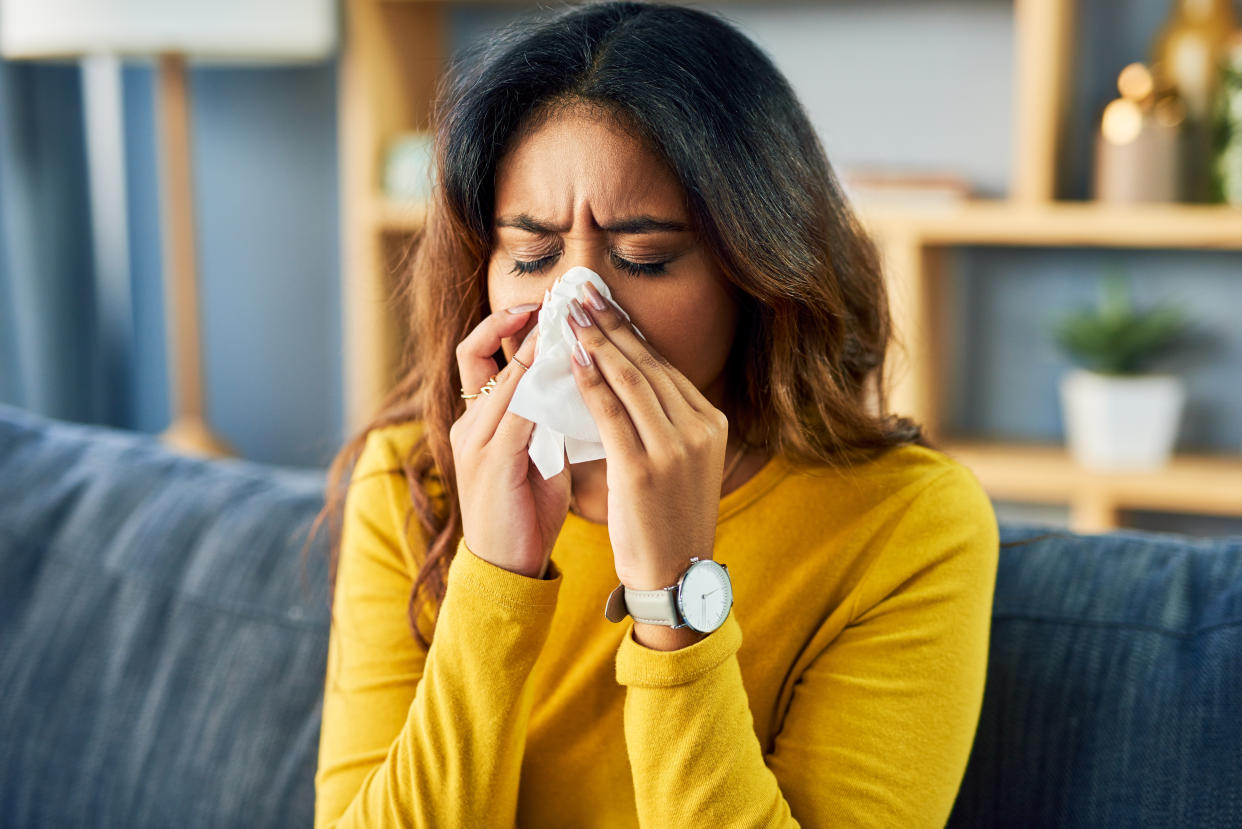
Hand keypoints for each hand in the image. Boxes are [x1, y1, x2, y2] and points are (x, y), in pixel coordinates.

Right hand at [451, 303, 570, 578]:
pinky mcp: (491, 460)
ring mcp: (474, 441)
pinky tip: (568, 371)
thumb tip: (578, 388)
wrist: (507, 569)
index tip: (544, 305)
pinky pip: (516, 410)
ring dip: (535, 347)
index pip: (481, 356)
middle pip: (478, 352)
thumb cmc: (525, 515)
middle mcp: (467, 424)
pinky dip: (541, 385)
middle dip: (514, 320)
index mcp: (476, 422)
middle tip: (553, 298)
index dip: (507, 325)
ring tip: (566, 324)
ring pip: (502, 376)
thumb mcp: (536, 457)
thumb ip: (545, 422)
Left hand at [565, 281, 729, 589]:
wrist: (676, 575)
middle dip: (610, 323)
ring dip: (595, 341)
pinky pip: (611, 412)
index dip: (629, 330)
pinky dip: (589, 381)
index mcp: (711, 423)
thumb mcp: (682, 463)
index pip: (663, 366)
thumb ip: (665, 423)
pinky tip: (569, 358)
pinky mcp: (644, 467)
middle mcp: (698, 428)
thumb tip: (633, 381)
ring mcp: (674, 447)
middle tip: (581, 291)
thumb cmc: (670, 519)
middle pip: (647, 363)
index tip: (603, 302)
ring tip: (568, 312)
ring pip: (630, 378)